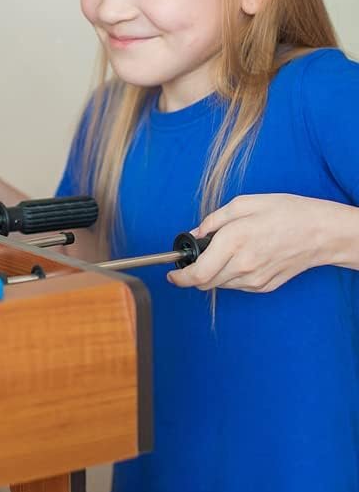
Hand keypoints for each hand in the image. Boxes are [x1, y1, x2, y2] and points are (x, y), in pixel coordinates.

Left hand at [167, 193, 329, 292]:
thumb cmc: (285, 213)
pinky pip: (237, 286)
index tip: (172, 275)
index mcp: (233, 242)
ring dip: (212, 274)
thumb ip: (213, 220)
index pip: (197, 274)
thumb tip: (195, 233)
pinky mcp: (265, 286)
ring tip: (223, 252)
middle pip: (205, 283)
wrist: (320, 232)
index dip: (179, 278)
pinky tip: (239, 259)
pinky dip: (229, 276)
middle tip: (193, 258)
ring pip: (220, 285)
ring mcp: (255, 280)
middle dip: (193, 274)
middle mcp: (243, 266)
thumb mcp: (243, 204)